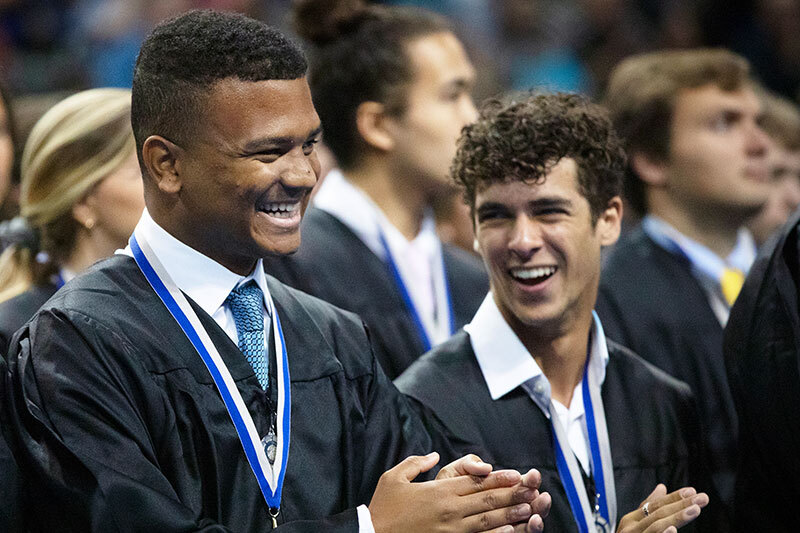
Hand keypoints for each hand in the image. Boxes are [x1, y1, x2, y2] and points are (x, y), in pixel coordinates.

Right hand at [369, 452, 541, 532]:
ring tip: (529, 510)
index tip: (516, 475)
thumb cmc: (382, 508)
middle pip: (486, 501)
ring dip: (510, 515)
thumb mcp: (394, 477)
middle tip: (533, 491)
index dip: (498, 478)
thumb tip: (433, 455)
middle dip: (512, 495)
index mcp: (438, 491)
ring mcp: (450, 530)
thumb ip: (415, 463)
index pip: (475, 482)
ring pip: (487, 521)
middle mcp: (448, 510)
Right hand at [617, 484, 708, 532]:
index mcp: (630, 520)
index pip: (655, 504)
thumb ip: (647, 507)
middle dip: (681, 505)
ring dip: (677, 517)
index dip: (674, 497)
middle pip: (658, 513)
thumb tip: (661, 487)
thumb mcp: (634, 524)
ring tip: (694, 510)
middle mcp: (630, 529)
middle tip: (701, 499)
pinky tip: (672, 530)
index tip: (692, 492)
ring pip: (657, 526)